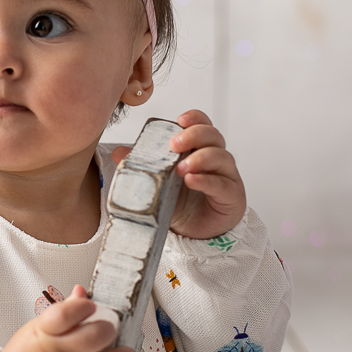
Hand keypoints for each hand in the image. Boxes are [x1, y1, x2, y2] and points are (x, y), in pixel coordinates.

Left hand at [111, 109, 245, 239]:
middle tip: (174, 145)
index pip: (203, 124)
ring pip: (221, 157)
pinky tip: (192, 180)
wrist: (193, 232)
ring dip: (200, 158)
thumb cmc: (180, 201)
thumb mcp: (157, 181)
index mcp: (200, 148)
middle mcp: (216, 158)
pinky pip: (222, 184)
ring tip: (180, 169)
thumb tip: (119, 153)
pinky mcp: (232, 196)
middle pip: (213, 136)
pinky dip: (206, 181)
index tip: (180, 119)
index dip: (195, 118)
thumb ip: (142, 165)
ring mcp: (227, 176)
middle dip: (194, 136)